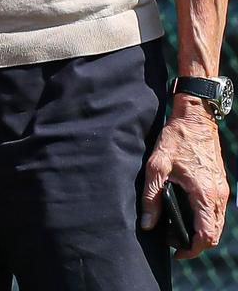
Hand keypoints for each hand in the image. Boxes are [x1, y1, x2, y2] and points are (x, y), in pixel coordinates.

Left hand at [141, 97, 229, 257]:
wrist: (195, 118)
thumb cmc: (175, 139)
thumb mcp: (157, 165)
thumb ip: (152, 196)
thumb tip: (148, 224)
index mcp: (204, 194)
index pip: (206, 235)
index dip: (192, 249)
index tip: (177, 252)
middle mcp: (218, 196)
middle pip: (214, 234)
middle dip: (196, 243)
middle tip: (174, 241)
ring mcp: (222, 190)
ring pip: (217, 224)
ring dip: (202, 232)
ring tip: (178, 228)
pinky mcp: (220, 184)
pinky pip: (217, 211)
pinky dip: (205, 219)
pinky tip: (187, 213)